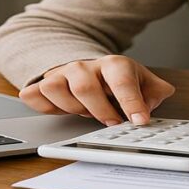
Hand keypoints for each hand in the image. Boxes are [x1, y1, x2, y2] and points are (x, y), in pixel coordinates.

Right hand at [18, 55, 174, 125]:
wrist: (90, 68)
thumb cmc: (117, 79)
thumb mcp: (143, 82)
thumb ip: (155, 92)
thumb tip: (154, 102)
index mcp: (114, 64)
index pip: (122, 81)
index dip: (132, 102)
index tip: (140, 121)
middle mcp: (85, 66)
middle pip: (85, 87)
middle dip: (100, 111)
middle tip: (113, 123)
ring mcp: (61, 74)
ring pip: (55, 88)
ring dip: (70, 107)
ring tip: (85, 112)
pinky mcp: (42, 85)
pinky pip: (33, 95)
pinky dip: (43, 105)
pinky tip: (59, 110)